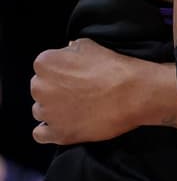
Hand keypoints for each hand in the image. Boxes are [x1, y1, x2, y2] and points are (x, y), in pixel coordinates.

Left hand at [31, 39, 176, 144]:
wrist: (133, 94)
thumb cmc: (113, 67)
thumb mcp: (89, 45)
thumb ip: (70, 51)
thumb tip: (67, 57)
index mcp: (45, 64)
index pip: (44, 68)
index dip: (61, 72)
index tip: (76, 76)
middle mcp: (40, 88)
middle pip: (41, 89)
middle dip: (55, 90)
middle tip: (78, 92)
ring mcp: (48, 113)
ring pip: (41, 110)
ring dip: (54, 110)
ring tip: (77, 109)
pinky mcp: (58, 133)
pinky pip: (40, 134)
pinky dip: (49, 130)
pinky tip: (65, 125)